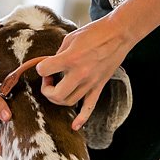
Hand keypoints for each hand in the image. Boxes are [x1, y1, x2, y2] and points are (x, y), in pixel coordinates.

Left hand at [36, 14, 132, 131]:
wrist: (119, 34)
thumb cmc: (94, 32)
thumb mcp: (70, 38)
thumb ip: (59, 54)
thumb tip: (51, 64)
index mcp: (70, 59)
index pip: (44, 70)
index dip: (41, 68)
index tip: (45, 65)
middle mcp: (80, 74)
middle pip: (56, 95)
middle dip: (47, 90)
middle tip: (48, 80)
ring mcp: (90, 83)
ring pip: (69, 102)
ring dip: (59, 98)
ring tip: (58, 87)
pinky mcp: (99, 86)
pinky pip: (89, 107)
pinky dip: (81, 119)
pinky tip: (75, 126)